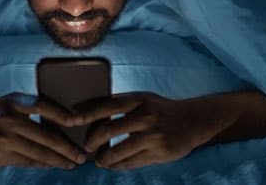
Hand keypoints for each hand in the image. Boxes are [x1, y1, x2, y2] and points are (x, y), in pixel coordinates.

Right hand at [0, 92, 86, 168]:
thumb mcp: (11, 103)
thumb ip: (32, 109)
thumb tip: (65, 125)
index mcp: (15, 101)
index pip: (44, 105)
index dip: (63, 114)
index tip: (79, 121)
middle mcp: (9, 118)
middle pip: (46, 136)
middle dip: (68, 148)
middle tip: (82, 156)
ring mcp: (3, 138)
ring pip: (39, 153)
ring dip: (59, 160)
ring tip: (72, 164)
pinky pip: (27, 161)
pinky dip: (42, 164)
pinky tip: (52, 164)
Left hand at [72, 92, 232, 169]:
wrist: (193, 121)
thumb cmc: (160, 109)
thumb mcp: (143, 99)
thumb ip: (121, 104)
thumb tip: (88, 110)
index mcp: (139, 99)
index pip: (107, 105)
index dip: (87, 113)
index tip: (72, 120)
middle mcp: (146, 116)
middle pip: (109, 129)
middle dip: (92, 141)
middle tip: (86, 147)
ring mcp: (154, 135)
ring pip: (118, 151)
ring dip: (104, 158)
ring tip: (98, 160)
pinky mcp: (160, 153)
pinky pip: (131, 162)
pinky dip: (117, 165)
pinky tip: (112, 164)